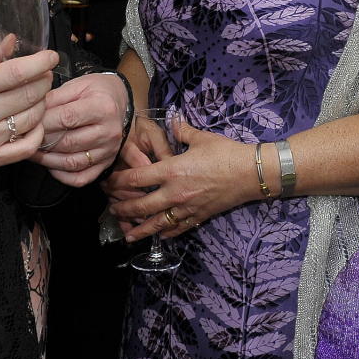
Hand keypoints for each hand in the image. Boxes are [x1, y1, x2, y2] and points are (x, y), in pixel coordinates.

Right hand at [0, 36, 54, 177]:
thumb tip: (13, 41)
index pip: (15, 72)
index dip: (40, 62)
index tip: (51, 56)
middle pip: (29, 94)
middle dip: (44, 81)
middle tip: (44, 75)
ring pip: (32, 118)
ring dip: (41, 103)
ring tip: (35, 96)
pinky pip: (29, 146)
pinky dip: (38, 132)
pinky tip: (33, 121)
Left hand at [33, 72, 127, 186]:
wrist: (118, 100)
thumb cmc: (95, 91)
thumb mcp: (77, 85)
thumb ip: (54, 98)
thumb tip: (32, 114)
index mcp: (103, 107)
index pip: (67, 118)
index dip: (44, 122)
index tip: (29, 122)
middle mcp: (109, 131)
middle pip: (68, 143)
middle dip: (42, 141)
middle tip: (27, 138)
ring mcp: (109, 150)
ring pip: (72, 163)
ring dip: (47, 160)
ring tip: (34, 151)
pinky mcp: (106, 164)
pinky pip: (81, 178)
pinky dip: (62, 176)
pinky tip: (51, 164)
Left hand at [105, 121, 251, 240]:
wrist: (250, 173)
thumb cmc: (225, 153)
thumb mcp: (201, 138)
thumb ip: (182, 132)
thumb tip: (173, 122)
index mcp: (171, 170)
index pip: (136, 178)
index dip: (119, 182)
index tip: (109, 182)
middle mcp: (174, 193)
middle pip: (140, 206)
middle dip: (123, 209)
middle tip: (112, 209)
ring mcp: (186, 208)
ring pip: (156, 223)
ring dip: (139, 229)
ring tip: (128, 234)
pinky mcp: (198, 217)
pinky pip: (178, 228)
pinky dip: (166, 233)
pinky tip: (159, 236)